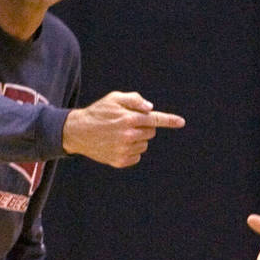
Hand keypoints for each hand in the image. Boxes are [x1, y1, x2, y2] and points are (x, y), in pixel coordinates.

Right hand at [62, 91, 184, 167]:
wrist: (78, 132)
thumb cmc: (98, 112)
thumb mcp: (114, 98)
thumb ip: (134, 100)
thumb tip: (150, 108)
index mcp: (129, 118)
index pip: (154, 119)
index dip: (169, 120)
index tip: (181, 122)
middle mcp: (128, 135)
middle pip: (151, 132)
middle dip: (144, 127)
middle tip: (128, 123)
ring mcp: (124, 150)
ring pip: (144, 145)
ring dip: (137, 139)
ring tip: (120, 134)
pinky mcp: (120, 161)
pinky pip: (136, 156)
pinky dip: (131, 150)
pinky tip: (117, 144)